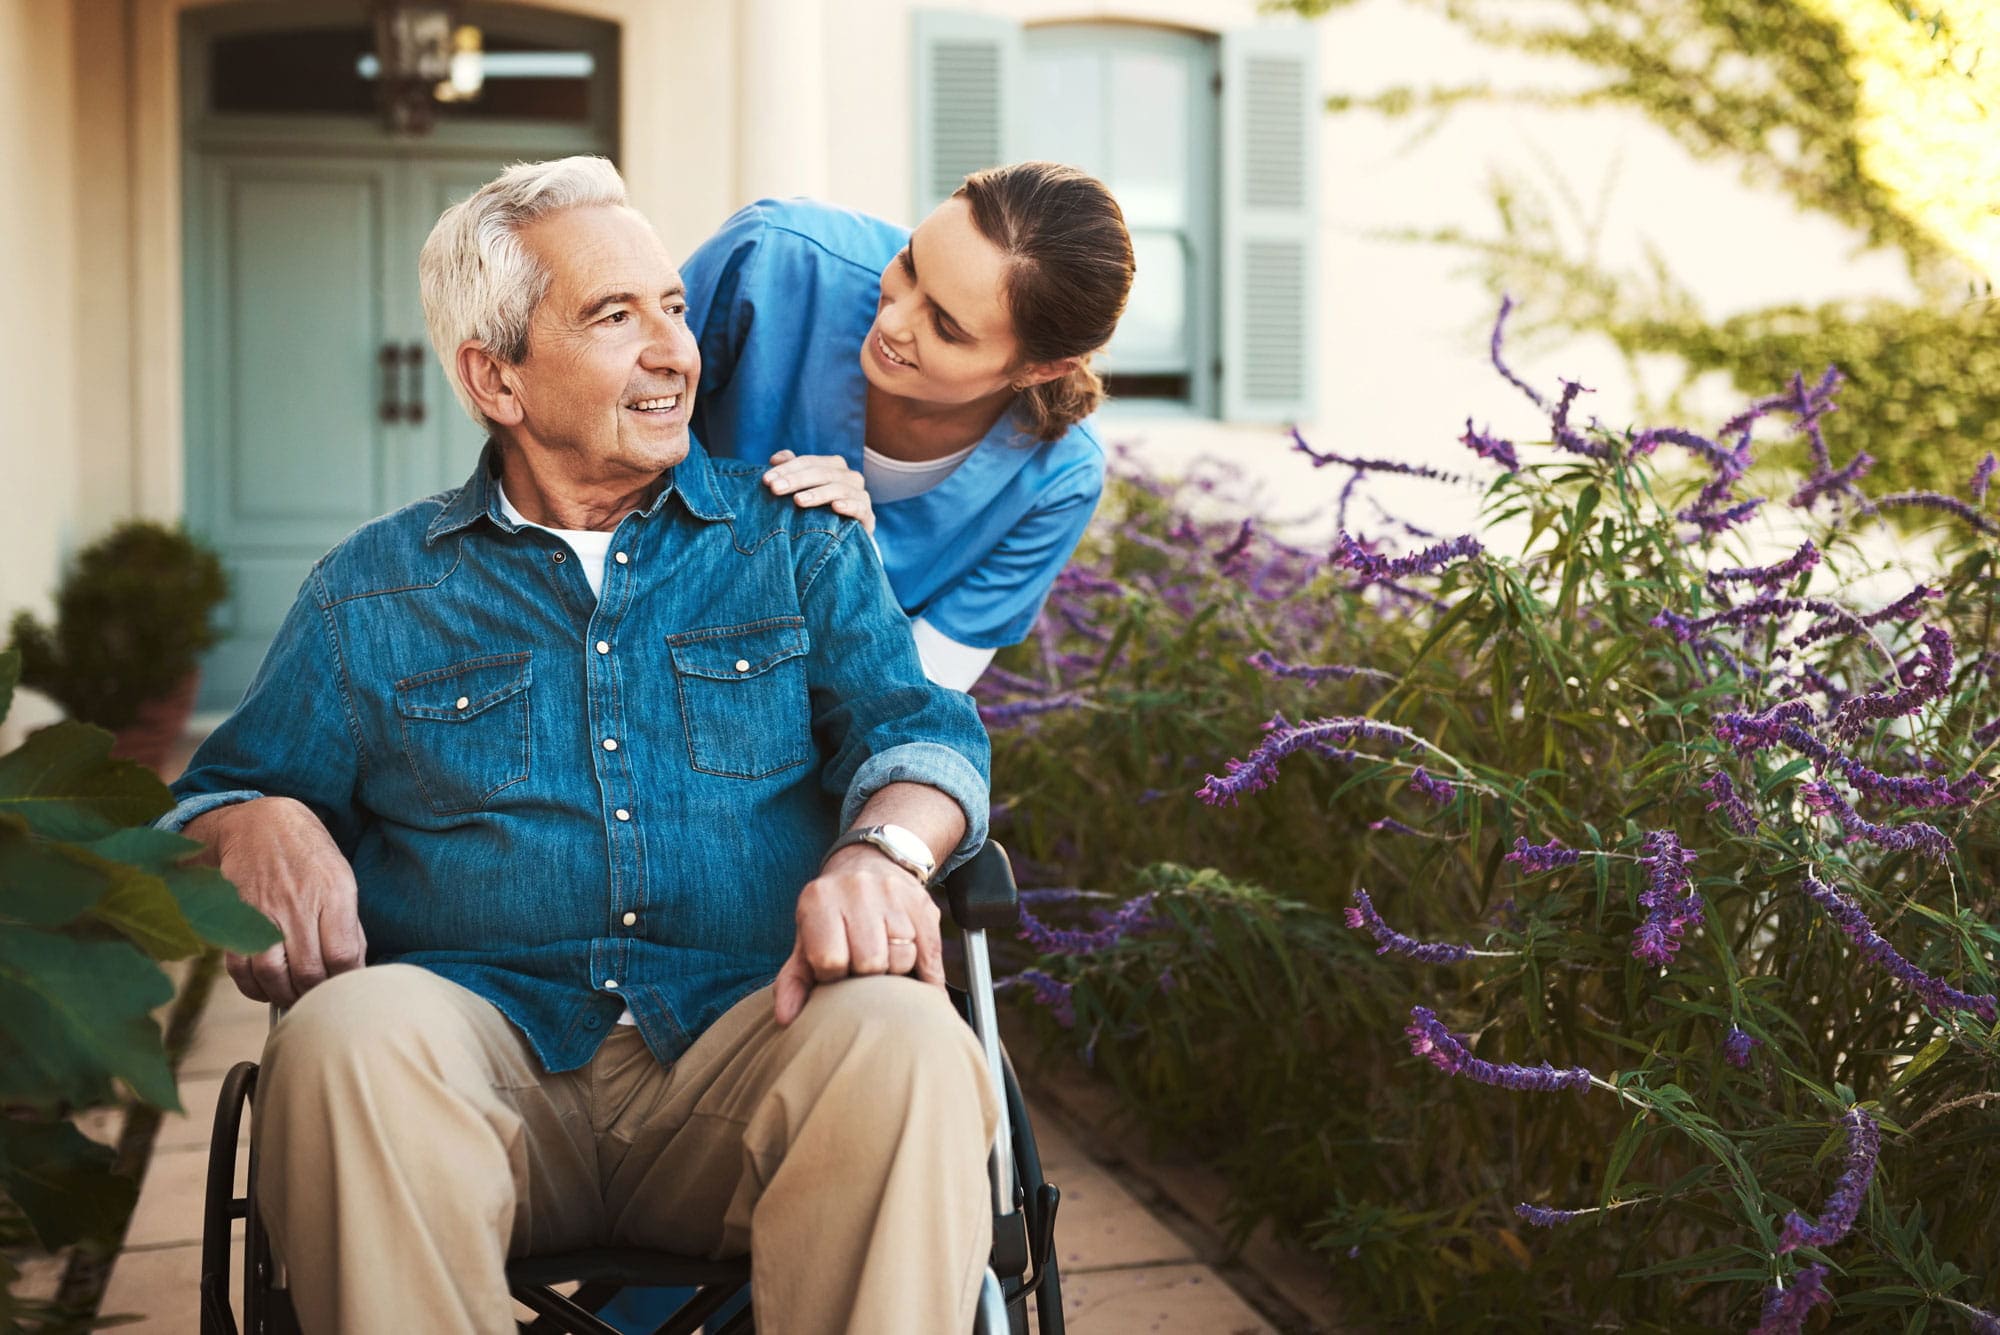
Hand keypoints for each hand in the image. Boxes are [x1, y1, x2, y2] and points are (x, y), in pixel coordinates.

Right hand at [182, 796, 365, 1007]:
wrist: (261, 824)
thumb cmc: (309, 855)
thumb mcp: (342, 880)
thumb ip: (348, 925)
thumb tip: (353, 969)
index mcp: (335, 894)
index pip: (344, 957)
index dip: (346, 982)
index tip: (345, 990)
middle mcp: (299, 904)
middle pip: (309, 972)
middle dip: (316, 995)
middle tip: (319, 998)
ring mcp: (264, 912)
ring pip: (272, 974)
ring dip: (284, 995)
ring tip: (294, 995)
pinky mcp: (235, 918)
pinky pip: (240, 966)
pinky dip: (253, 987)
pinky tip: (266, 987)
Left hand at [762, 450, 874, 533]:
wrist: (846, 538)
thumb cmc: (820, 511)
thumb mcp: (804, 490)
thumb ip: (792, 471)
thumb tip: (775, 459)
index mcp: (833, 466)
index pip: (808, 462)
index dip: (787, 469)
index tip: (766, 480)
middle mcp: (849, 477)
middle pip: (821, 473)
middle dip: (796, 480)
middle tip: (775, 489)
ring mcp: (860, 495)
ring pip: (839, 488)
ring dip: (818, 494)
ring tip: (798, 501)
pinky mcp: (868, 516)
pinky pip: (860, 507)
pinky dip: (849, 505)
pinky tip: (835, 507)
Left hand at [773, 844, 942, 1024]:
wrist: (869, 864)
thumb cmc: (833, 915)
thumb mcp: (806, 939)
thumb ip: (793, 980)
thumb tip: (785, 1018)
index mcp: (820, 899)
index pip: (830, 960)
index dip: (834, 976)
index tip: (836, 971)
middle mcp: (857, 890)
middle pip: (871, 961)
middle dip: (867, 976)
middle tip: (862, 969)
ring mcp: (894, 895)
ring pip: (903, 958)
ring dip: (895, 971)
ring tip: (884, 960)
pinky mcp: (924, 905)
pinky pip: (930, 957)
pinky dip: (926, 979)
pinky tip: (917, 981)